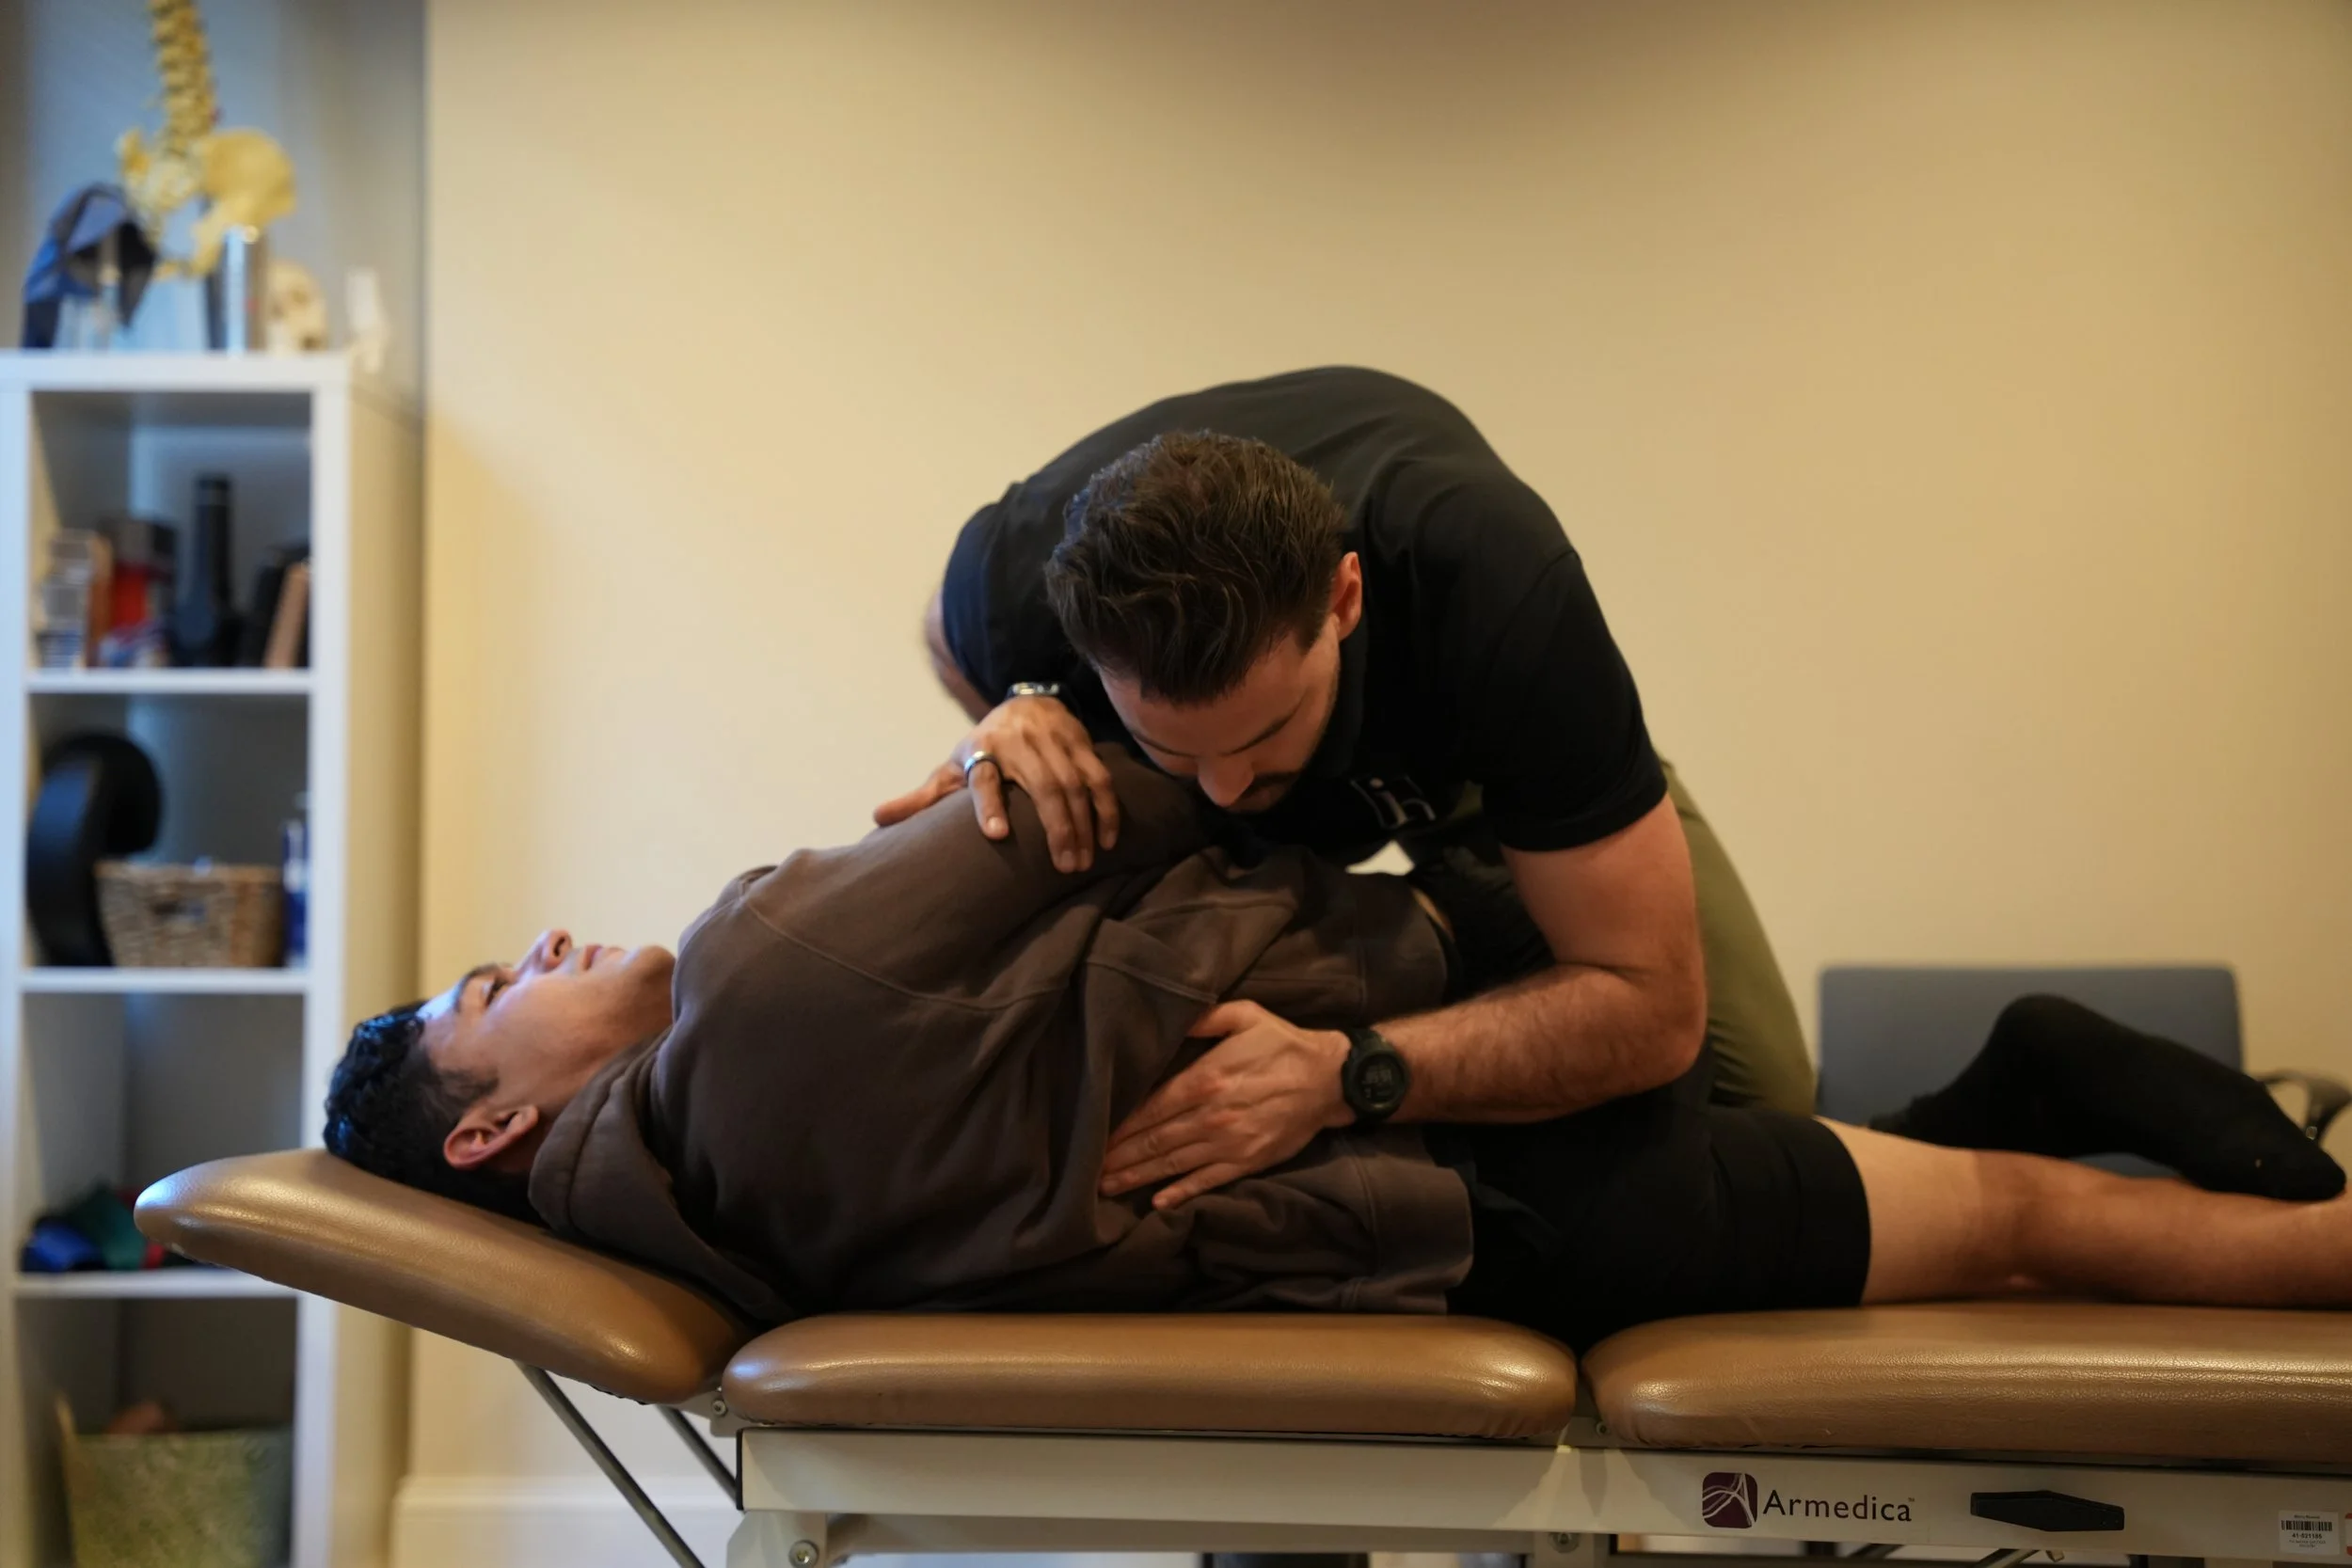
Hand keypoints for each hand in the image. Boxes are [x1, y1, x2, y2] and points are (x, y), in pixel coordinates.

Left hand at [873, 695, 1121, 871]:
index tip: (996, 835)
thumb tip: (877, 819)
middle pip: (1042, 785)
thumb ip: (923, 797)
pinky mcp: (1081, 742)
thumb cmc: (986, 746)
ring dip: (1084, 824)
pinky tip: (1108, 840)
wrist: (1029, 701)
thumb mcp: (953, 766)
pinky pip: (1100, 778)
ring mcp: (1054, 741)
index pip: (984, 776)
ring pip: (1074, 783)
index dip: (989, 804)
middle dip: (1056, 828)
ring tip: (1083, 861)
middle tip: (1063, 867)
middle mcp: (1019, 742)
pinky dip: (1107, 808)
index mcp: (982, 748)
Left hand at [1100, 1001, 1352, 1209]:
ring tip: (1108, 1188)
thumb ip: (1205, 1018)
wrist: (1331, 1079)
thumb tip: (1170, 1018)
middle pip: (1156, 1140)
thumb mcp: (1246, 1015)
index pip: (1151, 1108)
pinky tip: (1158, 1202)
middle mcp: (1213, 1116)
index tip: (1094, 1138)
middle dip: (1120, 1157)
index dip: (1121, 1126)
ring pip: (1174, 1164)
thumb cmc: (1285, 1044)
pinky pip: (1208, 1181)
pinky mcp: (1248, 1161)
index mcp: (1207, 1079)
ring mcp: (1230, 1143)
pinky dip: (1181, 1193)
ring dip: (1138, 1177)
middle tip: (1087, 1172)